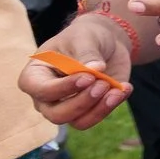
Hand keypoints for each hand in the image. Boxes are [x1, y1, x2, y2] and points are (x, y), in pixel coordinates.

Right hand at [19, 13, 135, 130]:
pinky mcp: (88, 109)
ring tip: (117, 89)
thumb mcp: (85, 38)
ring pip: (77, 121)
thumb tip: (95, 69)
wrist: (105, 42)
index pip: (39, 90)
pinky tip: (124, 89)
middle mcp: (46, 96)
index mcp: (35, 75)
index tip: (87, 77)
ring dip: (99, 108)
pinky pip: (95, 118)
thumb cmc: (85, 37)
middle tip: (103, 84)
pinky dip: (111, 106)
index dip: (62, 88)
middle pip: (56, 114)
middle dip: (82, 102)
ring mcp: (66, 106)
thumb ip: (87, 53)